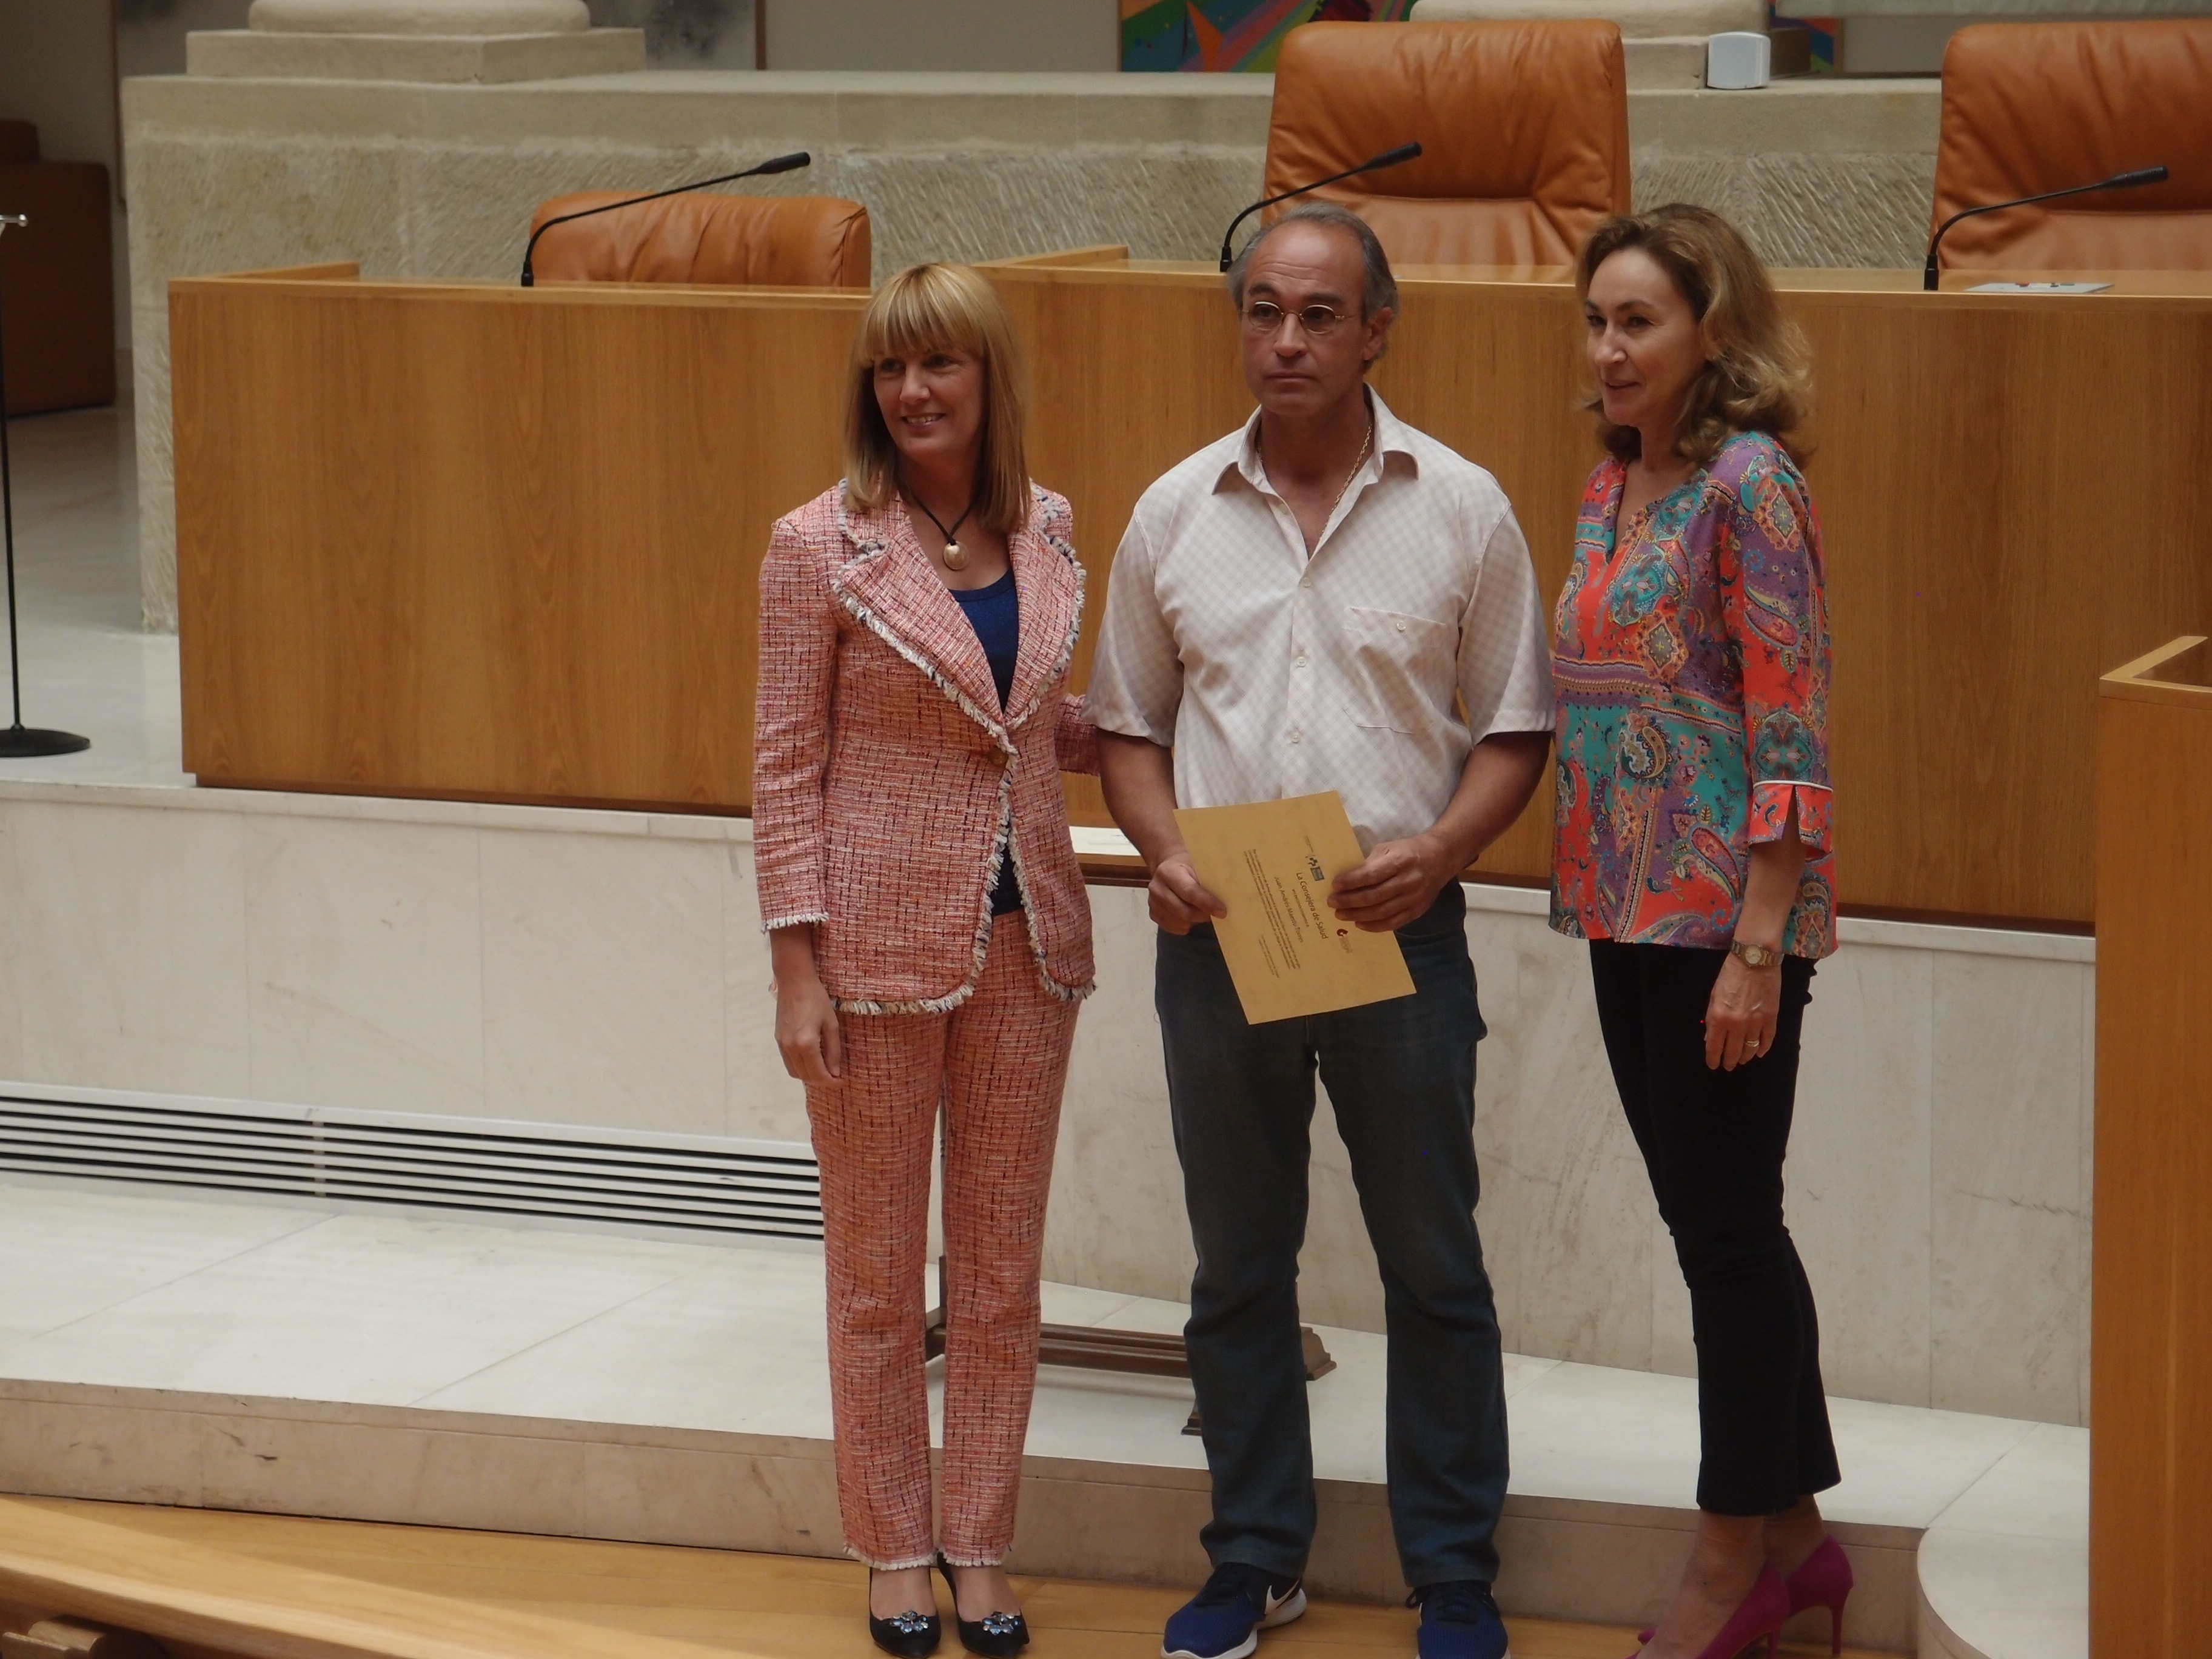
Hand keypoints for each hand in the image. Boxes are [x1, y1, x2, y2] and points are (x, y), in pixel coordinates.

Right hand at [774, 968, 842, 1083]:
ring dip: (810, 1076)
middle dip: (822, 1081)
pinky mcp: (778, 1040)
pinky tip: (812, 1061)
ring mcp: (782, 1044)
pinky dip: (800, 1067)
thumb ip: (833, 1051)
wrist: (794, 982)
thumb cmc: (816, 999)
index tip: (841, 1081)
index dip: (831, 1082)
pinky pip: (788, 1063)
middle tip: (835, 1076)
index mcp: (806, 1043)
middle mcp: (791, 1047)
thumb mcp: (831, 1024)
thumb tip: (835, 1072)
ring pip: (795, 1072)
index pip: (819, 1074)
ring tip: (824, 1069)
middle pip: (806, 1076)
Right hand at [1149, 852, 1225, 934]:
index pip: (1189, 891)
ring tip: (1203, 913)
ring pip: (1178, 922)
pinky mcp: (1153, 913)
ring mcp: (1152, 902)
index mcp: (1169, 872)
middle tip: (1216, 914)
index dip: (1207, 903)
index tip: (1222, 911)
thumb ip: (1208, 879)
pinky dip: (1184, 926)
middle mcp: (1157, 887)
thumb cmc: (1187, 865)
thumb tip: (1229, 896)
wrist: (1167, 865)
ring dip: (1194, 921)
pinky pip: (1171, 927)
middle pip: (1183, 911)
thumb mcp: (1197, 864)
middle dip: (1203, 915)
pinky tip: (1190, 918)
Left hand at [1329, 832, 1454, 932]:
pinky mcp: (1417, 910)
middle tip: (1332, 902)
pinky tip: (1360, 924)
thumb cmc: (1408, 851)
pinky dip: (1374, 926)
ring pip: (1381, 912)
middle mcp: (1409, 881)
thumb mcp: (1388, 848)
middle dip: (1349, 901)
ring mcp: (1414, 898)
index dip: (1351, 881)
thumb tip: (1345, 879)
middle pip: (1374, 896)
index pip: (1371, 874)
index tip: (1335, 885)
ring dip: (1358, 915)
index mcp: (1400, 861)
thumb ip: (1370, 863)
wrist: (1440, 858)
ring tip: (1341, 914)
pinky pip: (1393, 923)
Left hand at [1703, 953, 1780, 1070]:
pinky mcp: (1771, 1018)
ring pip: (1750, 1049)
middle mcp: (1736, 1024)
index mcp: (1718, 1017)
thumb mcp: (1713, 996)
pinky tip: (1758, 1052)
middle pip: (1732, 1052)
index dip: (1713, 1059)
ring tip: (1742, 1060)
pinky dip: (1763, 1049)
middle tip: (1728, 1066)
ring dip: (1745, 1057)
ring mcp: (1755, 1022)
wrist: (1754, 959)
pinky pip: (1767, 1040)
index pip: (1714, 1047)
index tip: (1713, 1065)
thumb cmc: (1730, 974)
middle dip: (1729, 1062)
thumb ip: (1712, 1018)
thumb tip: (1710, 1037)